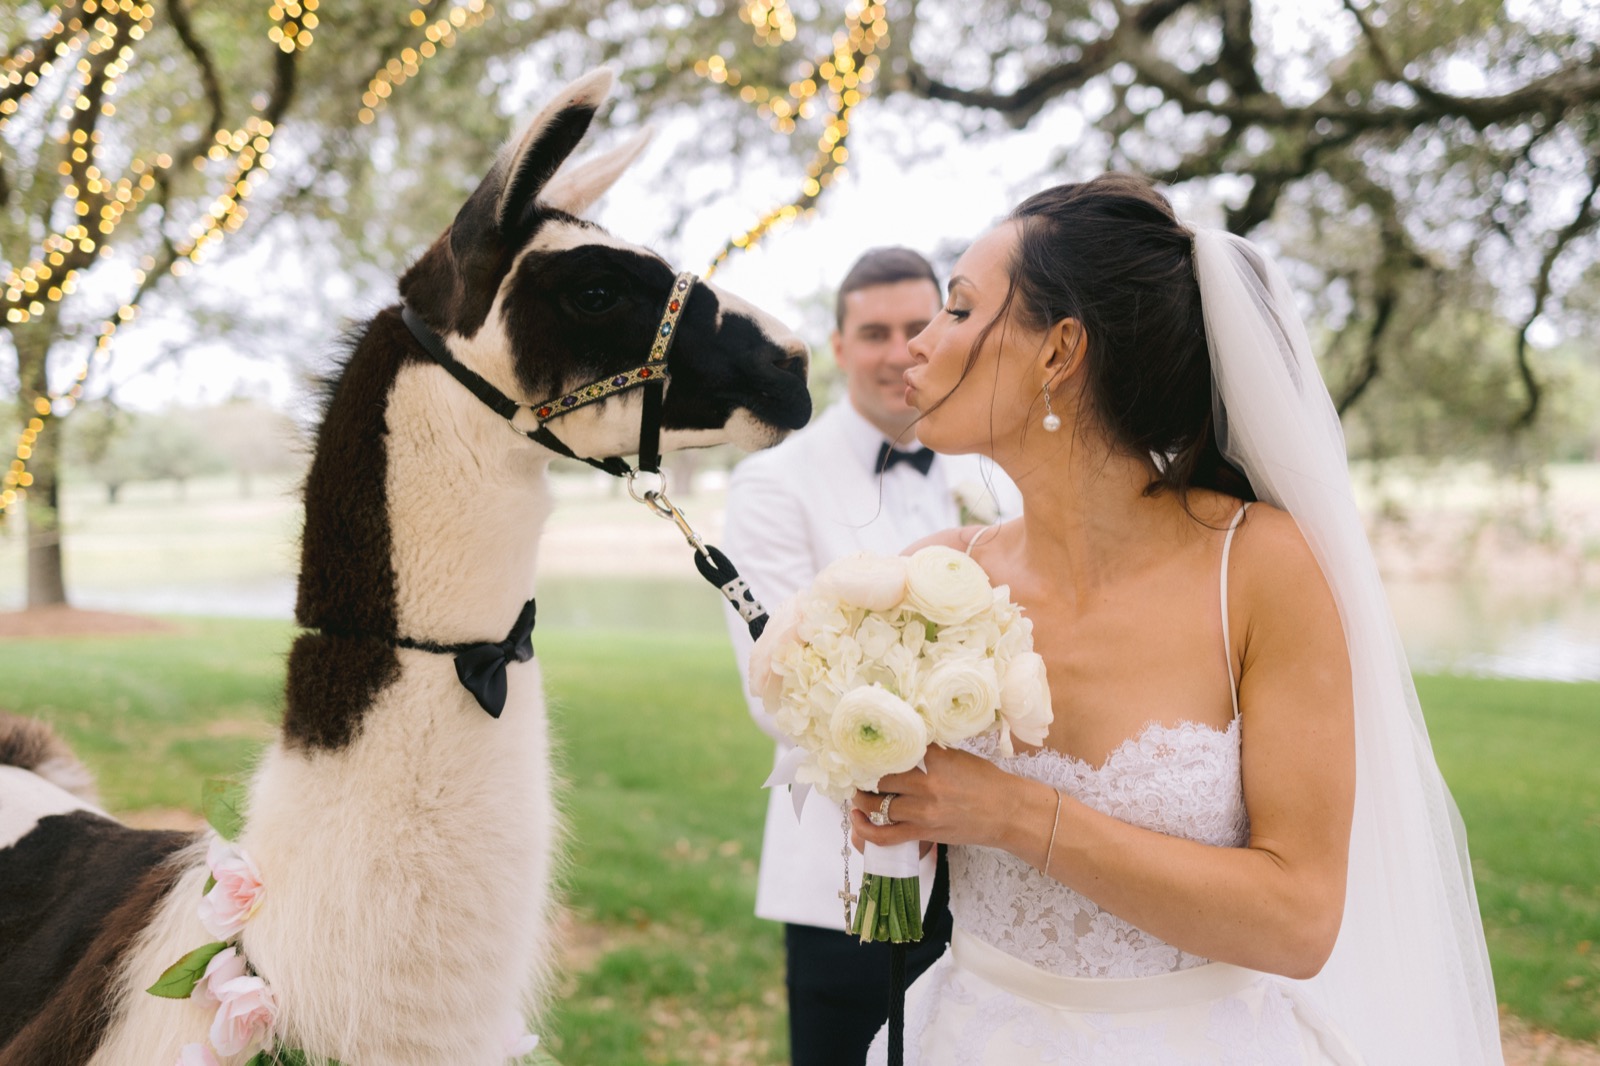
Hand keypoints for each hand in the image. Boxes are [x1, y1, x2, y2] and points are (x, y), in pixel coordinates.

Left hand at [849, 744, 1038, 854]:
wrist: (1008, 813)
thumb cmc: (988, 782)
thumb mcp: (959, 756)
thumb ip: (931, 753)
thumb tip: (905, 745)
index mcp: (937, 761)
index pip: (899, 748)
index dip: (882, 746)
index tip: (871, 744)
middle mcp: (927, 786)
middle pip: (882, 777)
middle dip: (868, 774)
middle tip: (861, 770)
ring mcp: (923, 812)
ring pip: (878, 805)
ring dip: (863, 798)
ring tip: (858, 791)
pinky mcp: (923, 833)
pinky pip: (885, 836)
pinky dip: (866, 829)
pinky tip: (857, 819)